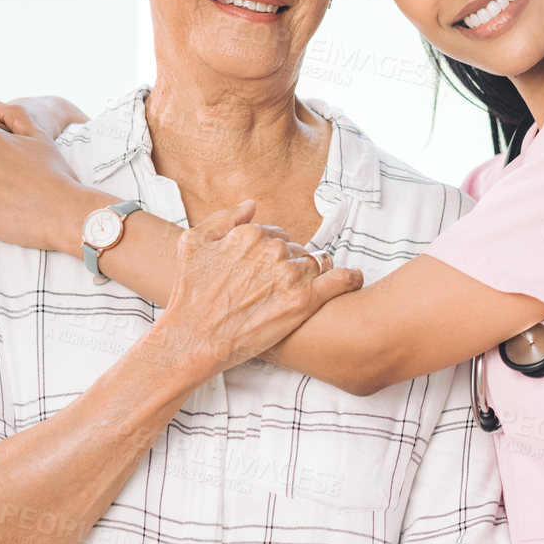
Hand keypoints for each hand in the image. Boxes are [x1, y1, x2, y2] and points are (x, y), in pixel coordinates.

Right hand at [147, 201, 361, 379]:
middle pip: (296, 249)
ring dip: (313, 274)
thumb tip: (252, 205)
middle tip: (274, 288)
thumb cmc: (190, 293)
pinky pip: (340, 280)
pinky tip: (352, 280)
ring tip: (302, 291)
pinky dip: (349, 279)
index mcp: (251, 233)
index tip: (263, 271)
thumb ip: (224, 218)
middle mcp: (273, 250)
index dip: (270, 252)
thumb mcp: (192, 242)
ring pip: (315, 263)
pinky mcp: (304, 301)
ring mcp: (290, 275)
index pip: (276, 234)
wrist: (195, 338)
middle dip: (289, 265)